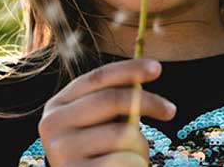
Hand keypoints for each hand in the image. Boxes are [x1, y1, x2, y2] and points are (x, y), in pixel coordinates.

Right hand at [38, 58, 175, 166]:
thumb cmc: (100, 153)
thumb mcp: (103, 122)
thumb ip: (117, 99)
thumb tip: (150, 69)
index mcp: (58, 104)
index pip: (98, 77)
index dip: (129, 69)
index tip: (157, 68)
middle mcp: (52, 125)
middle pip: (111, 100)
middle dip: (147, 101)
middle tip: (171, 110)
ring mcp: (61, 152)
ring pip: (122, 134)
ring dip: (140, 146)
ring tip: (132, 157)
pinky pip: (124, 161)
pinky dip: (136, 164)